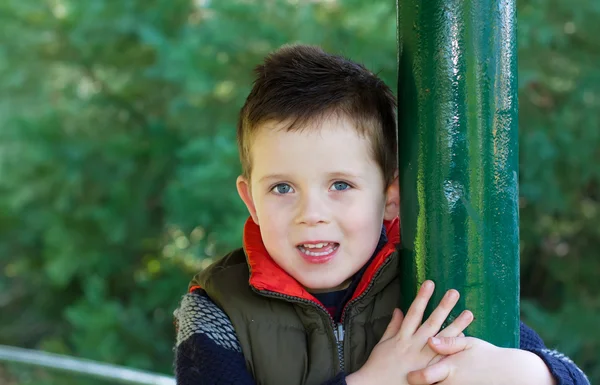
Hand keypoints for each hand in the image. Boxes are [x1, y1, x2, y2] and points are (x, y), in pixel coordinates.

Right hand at [346, 280, 473, 384]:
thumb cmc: (378, 366)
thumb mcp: (383, 343)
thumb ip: (393, 326)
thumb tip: (398, 310)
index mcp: (402, 337)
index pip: (414, 312)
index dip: (422, 297)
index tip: (430, 283)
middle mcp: (414, 345)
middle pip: (431, 323)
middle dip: (443, 307)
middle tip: (454, 292)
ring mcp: (422, 360)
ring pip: (442, 340)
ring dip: (456, 326)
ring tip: (468, 313)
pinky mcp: (428, 372)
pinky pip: (443, 359)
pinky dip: (453, 350)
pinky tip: (465, 341)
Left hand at [407, 336, 555, 384]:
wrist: (509, 373)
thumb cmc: (487, 355)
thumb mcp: (468, 344)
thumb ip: (448, 343)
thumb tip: (430, 339)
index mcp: (450, 367)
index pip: (426, 376)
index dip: (415, 377)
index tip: (408, 376)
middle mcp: (451, 382)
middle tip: (408, 382)